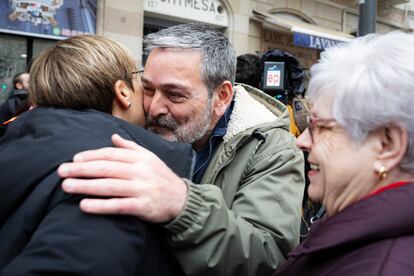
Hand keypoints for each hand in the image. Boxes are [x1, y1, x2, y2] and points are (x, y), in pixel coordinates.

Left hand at [58, 134, 187, 222]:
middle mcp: (140, 171)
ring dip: (86, 186)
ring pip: (109, 186)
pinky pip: (118, 205)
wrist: (181, 199)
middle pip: (106, 168)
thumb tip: (113, 136)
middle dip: (82, 169)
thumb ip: (130, 147)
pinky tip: (84, 205)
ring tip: (66, 186)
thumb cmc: (161, 177)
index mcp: (140, 158)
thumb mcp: (150, 158)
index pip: (111, 154)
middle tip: (61, 171)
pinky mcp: (142, 206)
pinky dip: (100, 205)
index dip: (91, 156)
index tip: (74, 159)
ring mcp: (141, 189)